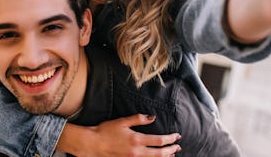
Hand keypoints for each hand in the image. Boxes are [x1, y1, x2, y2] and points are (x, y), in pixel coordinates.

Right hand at [58, 114, 181, 156]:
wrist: (92, 144)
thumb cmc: (106, 131)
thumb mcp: (122, 121)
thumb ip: (138, 119)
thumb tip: (152, 117)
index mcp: (137, 139)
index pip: (159, 140)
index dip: (170, 139)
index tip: (177, 136)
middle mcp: (137, 152)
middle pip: (160, 153)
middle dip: (171, 150)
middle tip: (178, 147)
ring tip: (171, 155)